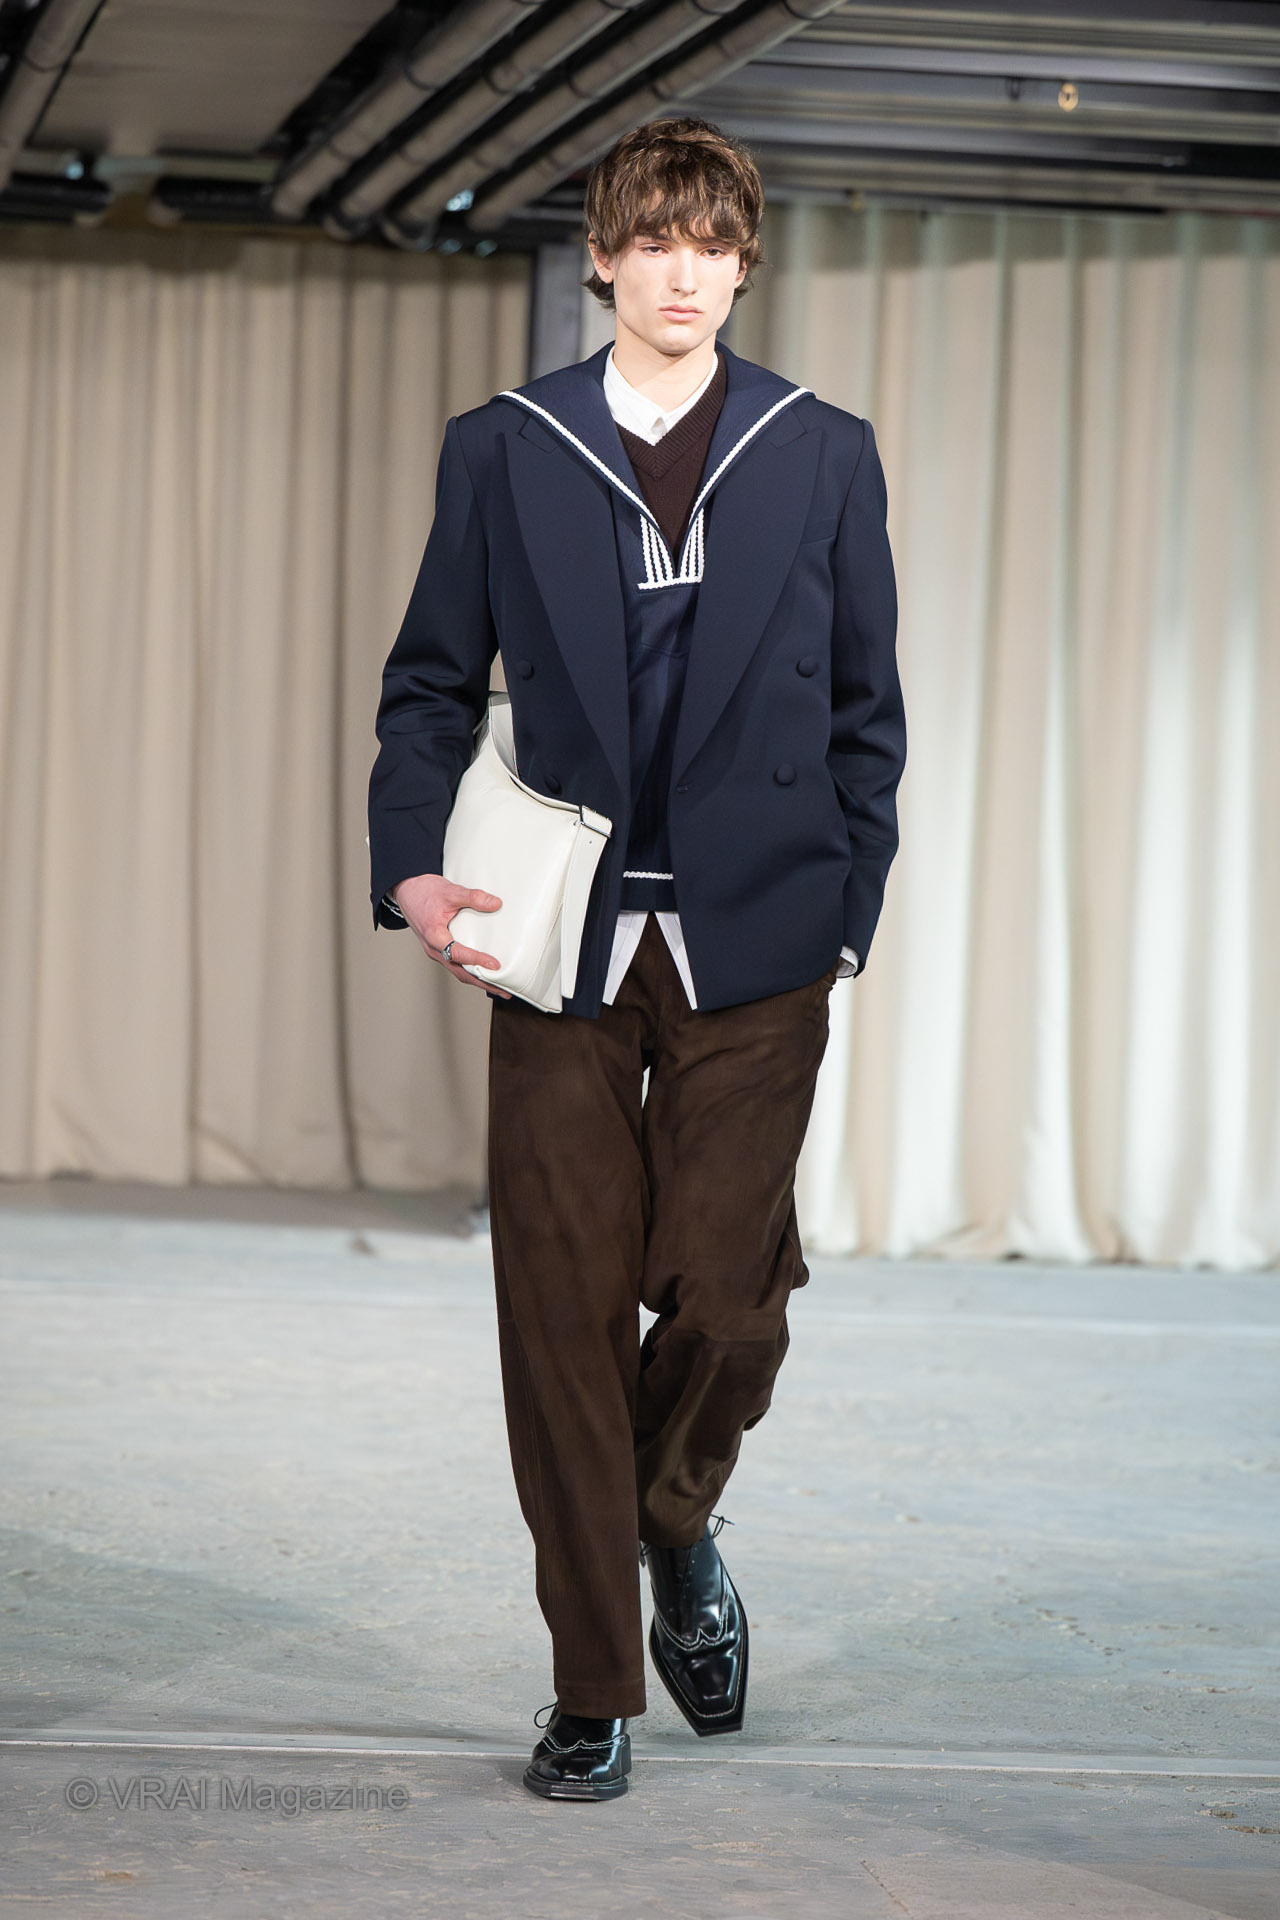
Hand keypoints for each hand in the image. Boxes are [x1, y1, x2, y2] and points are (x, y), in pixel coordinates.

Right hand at [393, 874, 510, 998]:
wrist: (407, 891)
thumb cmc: (423, 892)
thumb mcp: (450, 891)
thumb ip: (473, 897)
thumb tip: (495, 904)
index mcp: (434, 935)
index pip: (457, 953)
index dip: (476, 960)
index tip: (494, 965)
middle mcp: (434, 949)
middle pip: (460, 972)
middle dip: (483, 983)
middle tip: (504, 990)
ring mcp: (436, 951)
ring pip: (458, 971)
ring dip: (478, 981)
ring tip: (498, 985)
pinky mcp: (440, 950)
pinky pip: (456, 965)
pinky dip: (471, 971)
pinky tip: (483, 972)